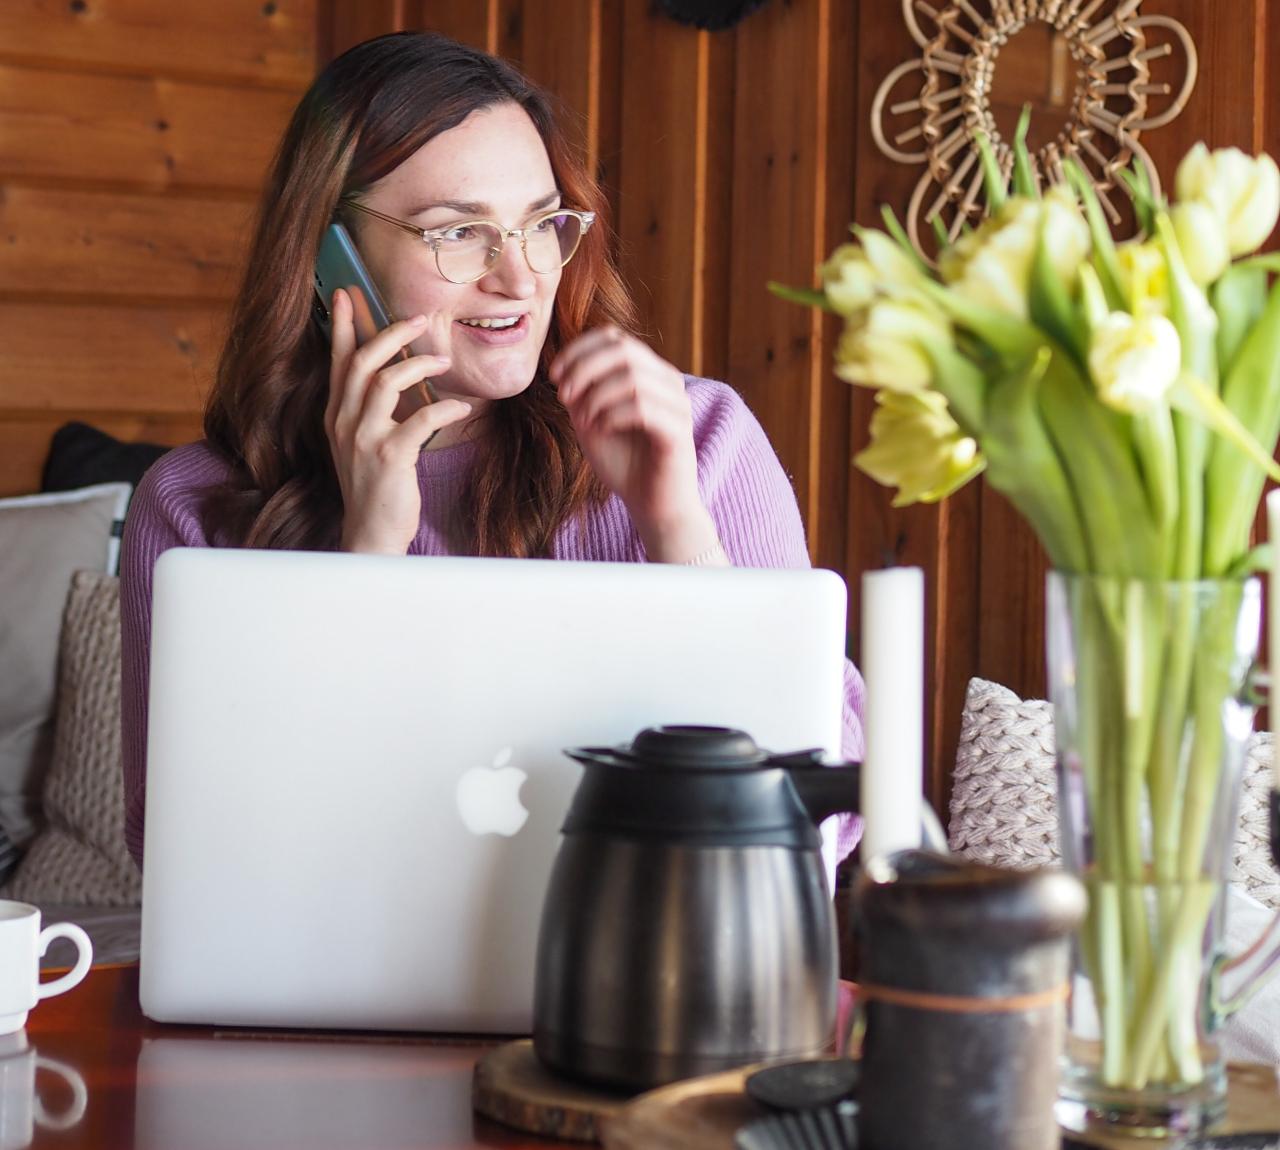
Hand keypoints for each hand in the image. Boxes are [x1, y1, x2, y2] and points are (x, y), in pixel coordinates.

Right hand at [325, 290, 471, 554]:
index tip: (348, 294)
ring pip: (386, 381)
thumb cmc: (375, 487)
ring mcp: (364, 439)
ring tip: (444, 361)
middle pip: (363, 361)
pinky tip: (460, 406)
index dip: (344, 326)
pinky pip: (420, 420)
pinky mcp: (390, 457)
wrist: (371, 535)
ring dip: (419, 364)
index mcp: (337, 415)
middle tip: (420, 319)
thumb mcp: (364, 442)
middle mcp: (344, 422)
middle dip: (391, 333)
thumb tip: (390, 375)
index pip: (338, 360)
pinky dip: (444, 408)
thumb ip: (370, 409)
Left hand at [551, 326, 721, 561]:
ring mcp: (678, 405)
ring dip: (597, 396)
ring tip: (585, 421)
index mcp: (649, 374)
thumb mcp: (592, 422)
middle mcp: (668, 383)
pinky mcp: (679, 432)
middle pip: (624, 350)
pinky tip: (601, 430)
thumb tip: (564, 368)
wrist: (653, 507)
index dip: (579, 350)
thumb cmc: (625, 465)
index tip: (554, 375)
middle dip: (585, 369)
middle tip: (564, 396)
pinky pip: (642, 409)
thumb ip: (581, 394)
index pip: (616, 338)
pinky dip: (613, 415)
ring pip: (633, 378)